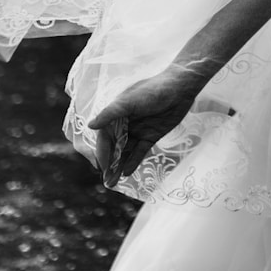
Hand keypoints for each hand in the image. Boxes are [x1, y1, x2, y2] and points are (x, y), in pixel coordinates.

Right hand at [86, 64, 210, 187]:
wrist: (180, 88)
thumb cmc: (152, 90)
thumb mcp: (128, 101)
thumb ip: (110, 114)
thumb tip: (90, 125)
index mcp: (116, 114)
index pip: (105, 136)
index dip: (102, 152)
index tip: (100, 167)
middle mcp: (125, 123)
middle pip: (114, 146)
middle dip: (109, 163)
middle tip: (106, 181)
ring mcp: (138, 130)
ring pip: (126, 152)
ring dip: (119, 166)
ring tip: (113, 183)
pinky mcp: (151, 135)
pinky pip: (140, 152)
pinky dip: (133, 162)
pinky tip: (127, 173)